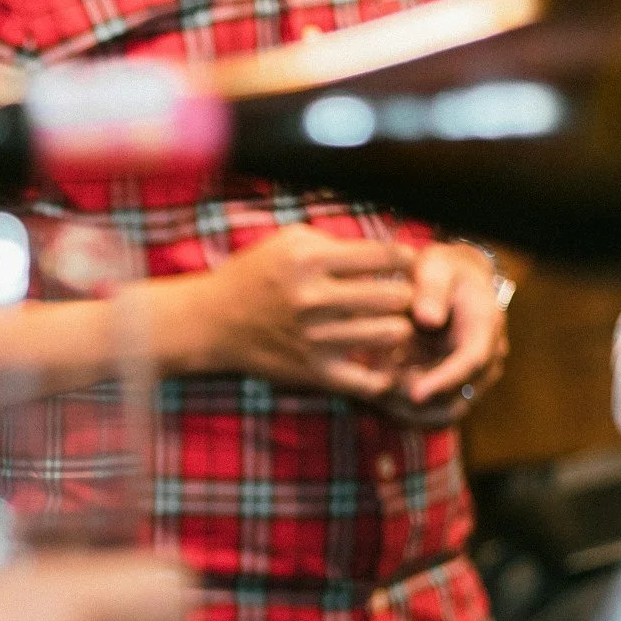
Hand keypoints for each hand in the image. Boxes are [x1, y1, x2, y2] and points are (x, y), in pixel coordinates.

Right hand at [168, 226, 417, 399]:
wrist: (212, 321)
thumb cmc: (256, 275)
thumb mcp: (288, 242)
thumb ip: (336, 241)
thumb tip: (386, 249)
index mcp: (310, 260)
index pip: (385, 256)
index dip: (407, 260)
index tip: (406, 266)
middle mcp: (314, 298)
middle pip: (397, 296)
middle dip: (408, 295)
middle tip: (406, 298)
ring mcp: (315, 338)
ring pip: (393, 334)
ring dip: (399, 330)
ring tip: (393, 326)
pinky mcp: (313, 372)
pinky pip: (370, 379)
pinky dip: (382, 373)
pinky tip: (377, 361)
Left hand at [387, 242, 509, 426]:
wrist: (451, 284)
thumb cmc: (441, 272)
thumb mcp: (436, 267)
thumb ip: (431, 288)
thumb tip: (428, 319)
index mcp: (485, 327)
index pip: (472, 361)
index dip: (444, 380)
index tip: (415, 393)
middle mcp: (485, 360)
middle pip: (457, 398)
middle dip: (416, 402)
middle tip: (374, 390)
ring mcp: (470, 380)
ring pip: (441, 414)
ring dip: (405, 411)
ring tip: (371, 391)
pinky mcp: (451, 391)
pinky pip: (428, 415)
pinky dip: (400, 411)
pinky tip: (373, 394)